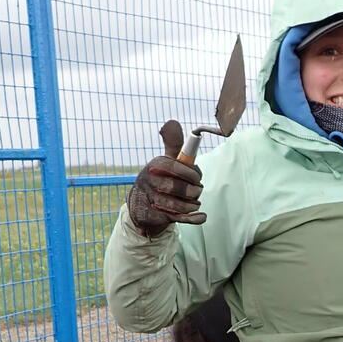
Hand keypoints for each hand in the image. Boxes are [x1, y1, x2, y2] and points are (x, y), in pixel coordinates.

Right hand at [127, 120, 205, 234]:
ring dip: (193, 205)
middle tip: (197, 191)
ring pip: (179, 205)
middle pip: (178, 187)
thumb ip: (173, 144)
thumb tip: (172, 122)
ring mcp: (151, 199)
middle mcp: (150, 181)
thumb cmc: (159, 179)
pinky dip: (192, 219)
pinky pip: (177, 218)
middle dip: (194, 190)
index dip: (193, 173)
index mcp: (156, 164)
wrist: (141, 205)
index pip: (177, 166)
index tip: (198, 177)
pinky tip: (201, 217)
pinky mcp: (154, 216)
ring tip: (195, 202)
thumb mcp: (165, 160)